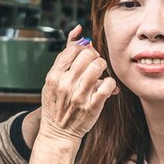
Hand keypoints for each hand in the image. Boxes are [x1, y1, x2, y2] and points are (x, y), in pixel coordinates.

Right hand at [38, 25, 115, 143]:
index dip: (83, 50)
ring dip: (103, 69)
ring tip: (100, 75)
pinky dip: (110, 84)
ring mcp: (79, 96)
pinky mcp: (92, 106)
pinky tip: (106, 88)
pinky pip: (108, 85)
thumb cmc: (57, 104)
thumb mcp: (53, 79)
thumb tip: (79, 30)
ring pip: (99, 67)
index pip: (73, 50)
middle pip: (88, 55)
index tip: (85, 57)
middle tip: (94, 65)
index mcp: (53, 76)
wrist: (58, 133)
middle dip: (95, 58)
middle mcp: (65, 84)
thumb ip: (65, 55)